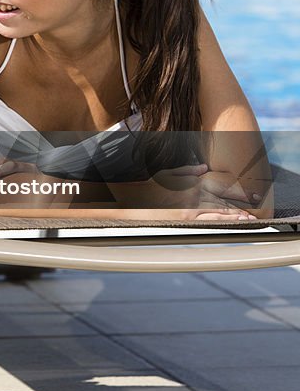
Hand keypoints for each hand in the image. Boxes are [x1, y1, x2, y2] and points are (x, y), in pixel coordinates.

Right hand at [122, 164, 258, 219]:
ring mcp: (191, 208)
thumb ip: (186, 170)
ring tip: (249, 219)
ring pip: (219, 210)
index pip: (218, 187)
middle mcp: (193, 195)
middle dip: (239, 204)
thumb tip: (204, 168)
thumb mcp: (166, 174)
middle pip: (222, 200)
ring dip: (235, 215)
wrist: (135, 202)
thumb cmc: (149, 188)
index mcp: (190, 183)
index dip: (235, 191)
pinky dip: (223, 220)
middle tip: (255, 209)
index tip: (249, 194)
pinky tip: (234, 222)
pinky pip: (209, 220)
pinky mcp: (186, 219)